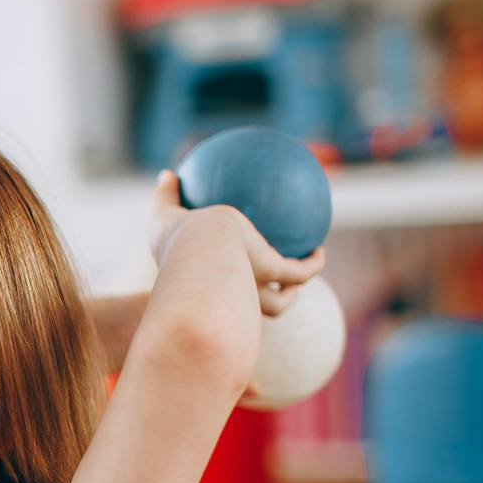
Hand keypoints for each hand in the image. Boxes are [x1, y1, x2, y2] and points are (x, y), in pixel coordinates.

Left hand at [149, 170, 326, 315]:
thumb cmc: (176, 238)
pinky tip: (318, 251)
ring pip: (278, 303)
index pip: (215, 291)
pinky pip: (301, 273)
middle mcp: (231, 294)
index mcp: (209, 284)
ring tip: (300, 276)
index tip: (225, 280)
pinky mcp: (273, 271)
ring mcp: (254, 287)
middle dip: (258, 302)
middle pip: (244, 307)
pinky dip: (312, 265)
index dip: (221, 289)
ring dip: (290, 294)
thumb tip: (166, 174)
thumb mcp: (165, 213)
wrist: (199, 247)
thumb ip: (165, 195)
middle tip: (266, 288)